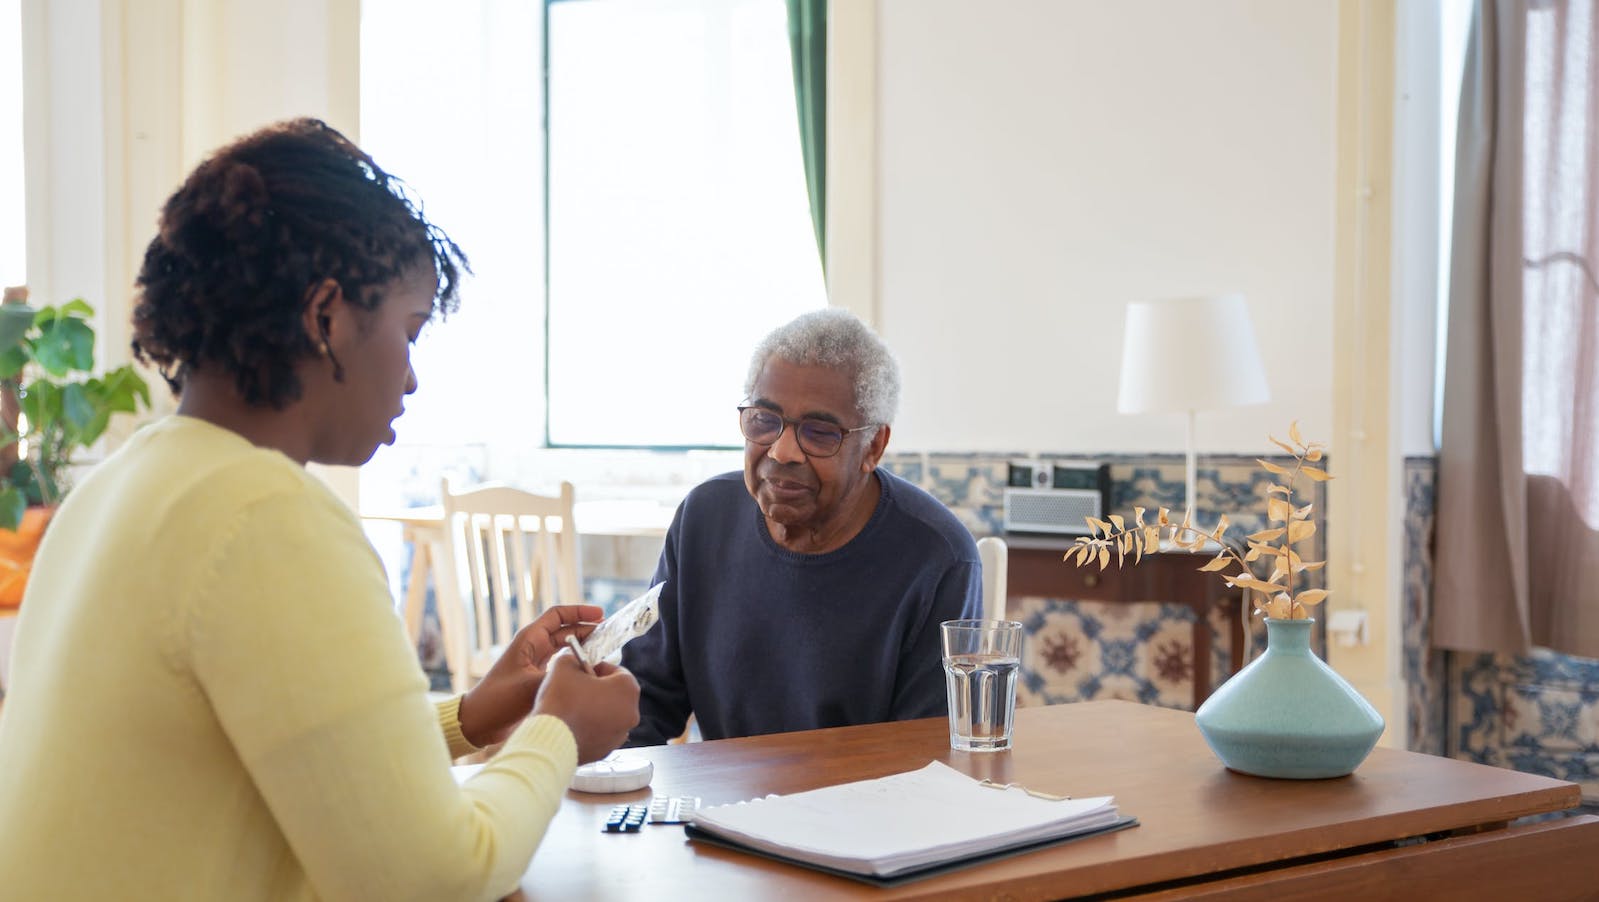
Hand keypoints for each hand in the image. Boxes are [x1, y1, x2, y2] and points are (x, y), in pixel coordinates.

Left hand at [458, 604, 604, 747]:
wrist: (479, 723)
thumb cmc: (498, 700)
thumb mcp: (529, 686)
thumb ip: (557, 677)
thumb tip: (584, 673)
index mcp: (529, 639)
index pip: (557, 615)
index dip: (579, 611)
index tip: (600, 614)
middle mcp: (533, 648)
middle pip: (566, 630)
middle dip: (587, 629)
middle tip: (610, 634)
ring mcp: (536, 663)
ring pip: (566, 648)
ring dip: (584, 647)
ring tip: (605, 650)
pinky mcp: (538, 679)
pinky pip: (562, 665)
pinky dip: (577, 664)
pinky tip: (590, 671)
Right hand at [533, 651, 640, 763]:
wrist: (548, 741)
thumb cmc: (561, 700)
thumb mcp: (564, 665)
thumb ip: (573, 659)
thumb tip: (574, 662)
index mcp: (627, 689)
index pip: (617, 671)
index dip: (597, 669)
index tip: (581, 673)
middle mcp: (631, 713)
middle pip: (615, 694)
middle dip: (597, 690)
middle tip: (576, 690)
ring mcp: (620, 735)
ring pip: (609, 715)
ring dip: (594, 710)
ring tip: (571, 709)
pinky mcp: (606, 752)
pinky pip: (600, 734)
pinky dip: (590, 729)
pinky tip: (571, 726)